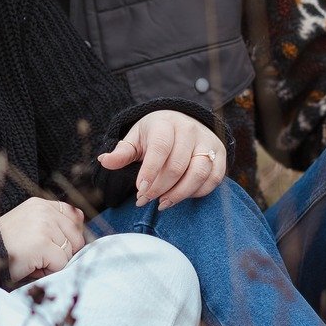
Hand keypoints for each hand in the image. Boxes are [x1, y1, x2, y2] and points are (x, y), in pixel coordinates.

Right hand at [0, 197, 87, 280]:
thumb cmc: (5, 245)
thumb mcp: (29, 225)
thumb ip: (53, 222)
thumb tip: (81, 222)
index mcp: (40, 204)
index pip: (73, 215)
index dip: (68, 235)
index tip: (53, 244)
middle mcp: (43, 211)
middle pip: (76, 236)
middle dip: (62, 251)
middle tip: (39, 255)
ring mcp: (44, 226)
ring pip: (69, 252)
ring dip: (53, 263)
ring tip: (32, 259)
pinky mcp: (42, 243)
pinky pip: (61, 264)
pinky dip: (48, 271)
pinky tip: (31, 266)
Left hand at [98, 110, 226, 208]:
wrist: (183, 122)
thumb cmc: (155, 134)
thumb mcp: (136, 139)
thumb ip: (122, 152)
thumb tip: (105, 161)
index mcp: (165, 123)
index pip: (160, 148)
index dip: (150, 171)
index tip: (140, 190)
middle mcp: (190, 131)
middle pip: (177, 166)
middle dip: (159, 188)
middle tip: (144, 200)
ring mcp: (207, 143)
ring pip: (198, 174)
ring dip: (178, 194)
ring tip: (162, 203)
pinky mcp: (220, 156)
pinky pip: (212, 180)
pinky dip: (196, 193)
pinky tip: (179, 196)